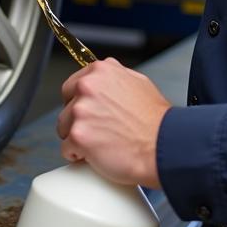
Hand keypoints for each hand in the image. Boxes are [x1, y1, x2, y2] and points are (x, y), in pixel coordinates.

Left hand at [55, 58, 170, 187]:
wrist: (162, 146)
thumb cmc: (156, 121)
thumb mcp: (139, 83)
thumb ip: (114, 78)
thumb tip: (102, 81)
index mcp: (100, 71)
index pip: (72, 86)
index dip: (80, 102)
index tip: (89, 113)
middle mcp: (87, 86)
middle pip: (66, 107)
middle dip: (77, 120)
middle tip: (98, 130)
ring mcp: (81, 111)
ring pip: (64, 128)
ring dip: (78, 138)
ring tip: (102, 143)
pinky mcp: (78, 136)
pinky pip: (66, 149)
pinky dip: (78, 156)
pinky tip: (97, 155)